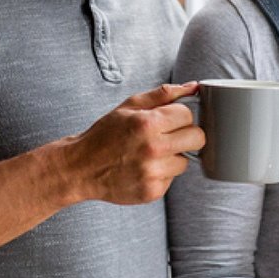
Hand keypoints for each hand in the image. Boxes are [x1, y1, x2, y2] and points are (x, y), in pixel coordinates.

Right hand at [61, 82, 204, 204]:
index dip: (178, 115)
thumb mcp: (128, 106)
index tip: (168, 119)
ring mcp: (153, 173)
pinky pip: (172, 178)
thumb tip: (194, 86)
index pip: (187, 114)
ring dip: (173, 156)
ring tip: (150, 154)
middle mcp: (153, 149)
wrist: (81, 168)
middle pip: (197, 138)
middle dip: (186, 134)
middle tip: (167, 135)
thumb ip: (163, 95)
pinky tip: (143, 168)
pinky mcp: (152, 191)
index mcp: (147, 123)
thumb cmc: (105, 134)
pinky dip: (162, 173)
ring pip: (186, 160)